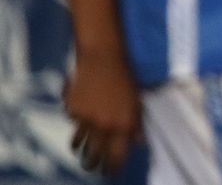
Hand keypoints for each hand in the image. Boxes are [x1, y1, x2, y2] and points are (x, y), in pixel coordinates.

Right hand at [64, 48, 140, 172]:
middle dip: (94, 165)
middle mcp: (104, 125)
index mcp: (123, 124)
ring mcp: (85, 119)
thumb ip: (137, 124)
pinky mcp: (71, 110)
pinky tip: (80, 122)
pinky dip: (76, 125)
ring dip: (82, 152)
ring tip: (83, 157)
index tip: (112, 173)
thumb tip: (140, 142)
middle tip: (93, 169)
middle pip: (95, 154)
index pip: (117, 155)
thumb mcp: (138, 102)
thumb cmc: (126, 78)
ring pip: (80, 144)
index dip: (113, 167)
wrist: (103, 59)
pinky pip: (73, 124)